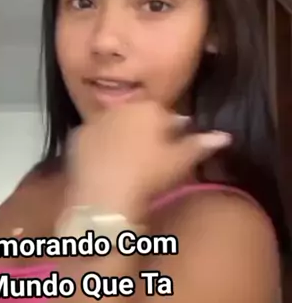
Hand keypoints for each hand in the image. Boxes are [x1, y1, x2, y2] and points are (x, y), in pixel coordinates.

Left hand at [67, 101, 231, 217]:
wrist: (105, 195)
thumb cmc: (148, 176)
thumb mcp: (180, 162)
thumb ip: (201, 145)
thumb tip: (225, 136)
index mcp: (149, 107)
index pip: (168, 115)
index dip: (175, 131)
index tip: (177, 145)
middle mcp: (120, 107)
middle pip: (140, 118)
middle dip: (148, 131)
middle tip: (153, 156)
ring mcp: (95, 121)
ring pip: (116, 126)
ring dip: (124, 138)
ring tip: (130, 162)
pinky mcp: (76, 139)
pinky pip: (94, 140)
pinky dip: (101, 148)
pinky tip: (107, 165)